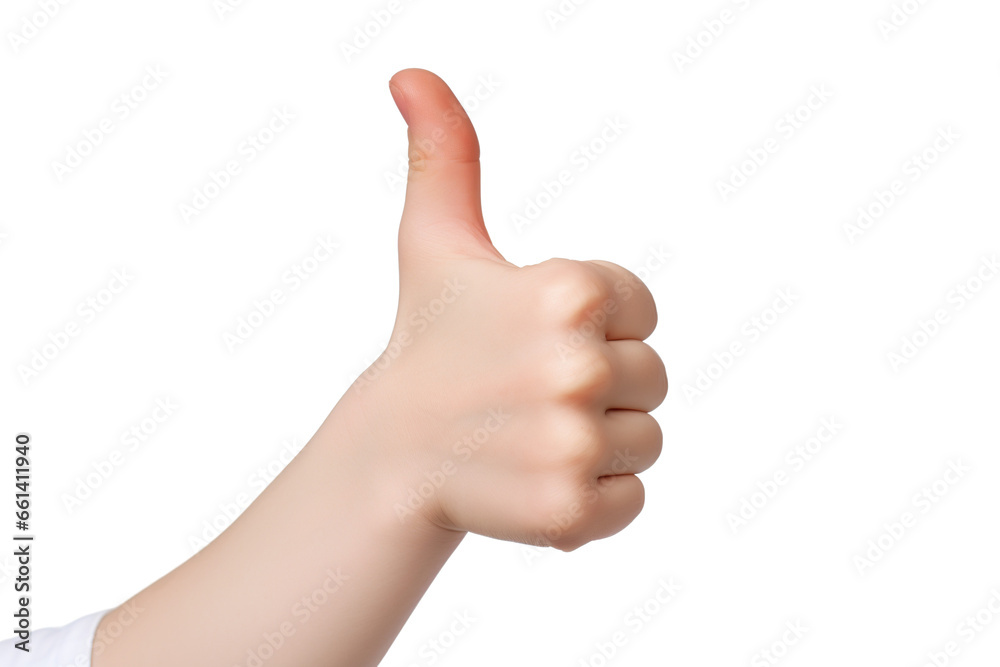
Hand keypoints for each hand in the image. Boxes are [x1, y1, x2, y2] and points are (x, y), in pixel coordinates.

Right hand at [346, 69, 666, 551]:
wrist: (392, 453)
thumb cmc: (430, 339)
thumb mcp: (438, 242)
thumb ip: (445, 155)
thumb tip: (410, 76)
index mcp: (568, 290)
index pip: (643, 310)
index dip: (595, 326)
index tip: (535, 339)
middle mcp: (576, 365)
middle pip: (651, 378)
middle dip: (597, 388)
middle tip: (526, 395)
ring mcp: (573, 444)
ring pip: (646, 443)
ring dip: (595, 445)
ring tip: (527, 438)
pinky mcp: (572, 512)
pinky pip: (632, 502)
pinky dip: (594, 501)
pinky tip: (534, 480)